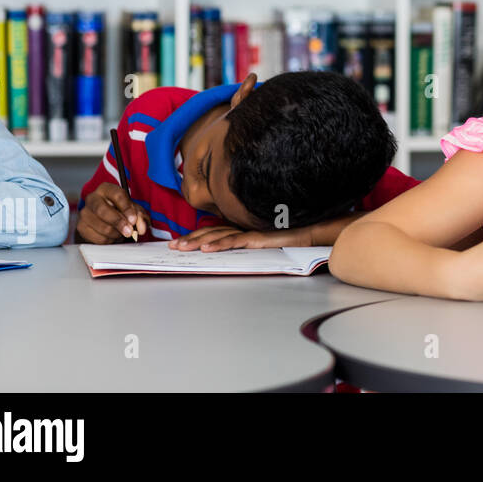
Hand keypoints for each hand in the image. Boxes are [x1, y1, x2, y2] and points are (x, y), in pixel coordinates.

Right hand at [76, 183, 148, 243]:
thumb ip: (140, 216)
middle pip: (103, 211)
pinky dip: (109, 240)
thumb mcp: (134, 209)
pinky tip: (112, 236)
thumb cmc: (121, 210)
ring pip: (101, 226)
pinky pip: (97, 238)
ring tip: (121, 233)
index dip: (126, 208)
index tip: (133, 220)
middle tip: (129, 231)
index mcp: (106, 189)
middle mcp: (92, 198)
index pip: (117, 195)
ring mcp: (85, 213)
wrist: (107, 218)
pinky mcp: (81, 227)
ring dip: (115, 233)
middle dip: (118, 223)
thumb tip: (141, 228)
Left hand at [170, 225, 310, 251]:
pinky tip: (207, 249)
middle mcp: (243, 228)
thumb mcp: (260, 245)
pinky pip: (236, 241)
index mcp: (241, 230)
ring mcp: (250, 232)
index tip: (177, 242)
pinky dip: (220, 244)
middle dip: (190, 239)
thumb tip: (226, 253)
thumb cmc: (288, 241)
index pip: (213, 232)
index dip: (194, 237)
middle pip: (211, 233)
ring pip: (219, 236)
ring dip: (198, 242)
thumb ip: (244, 245)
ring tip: (182, 248)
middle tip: (172, 246)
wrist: (310, 234)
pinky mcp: (259, 237)